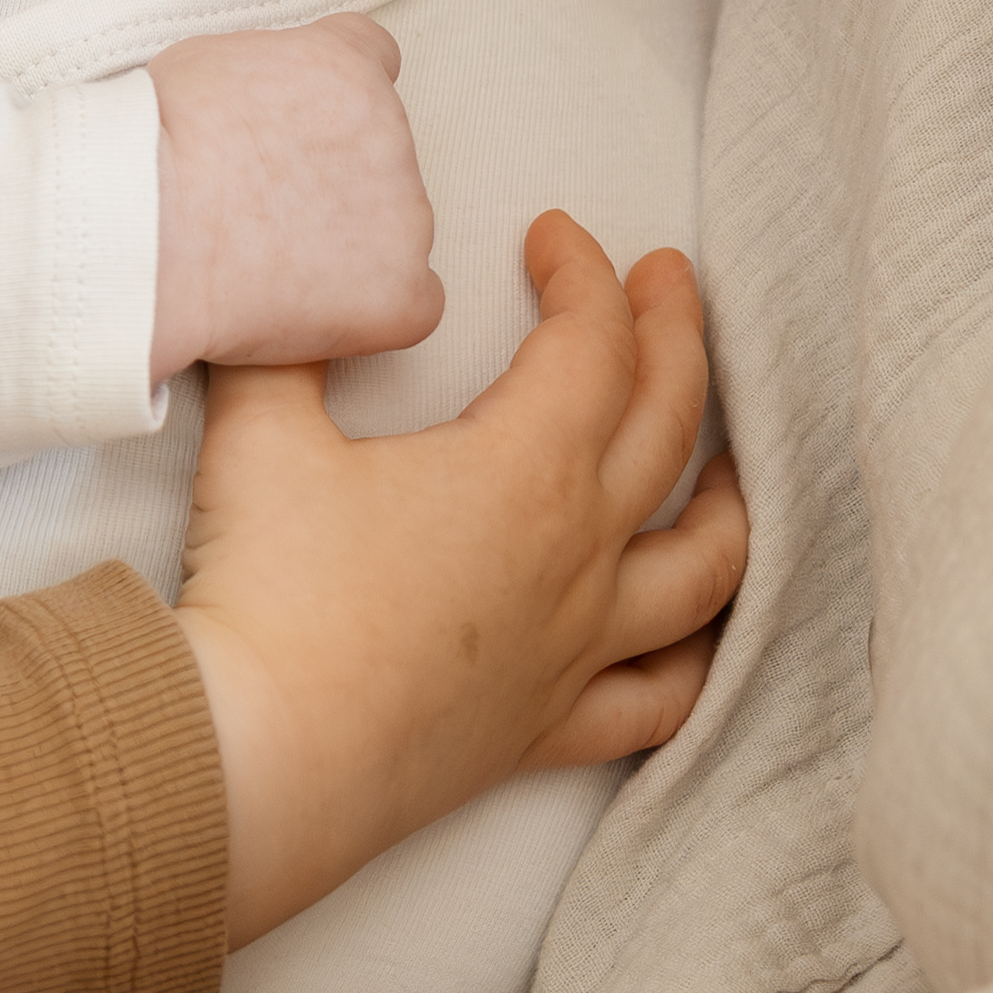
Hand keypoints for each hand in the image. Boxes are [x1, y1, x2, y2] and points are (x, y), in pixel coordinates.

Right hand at [147, 13, 443, 383]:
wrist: (145, 227)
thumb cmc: (146, 150)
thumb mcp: (205, 67)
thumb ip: (262, 83)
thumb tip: (257, 116)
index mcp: (344, 64)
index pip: (373, 62)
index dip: (332, 109)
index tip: (299, 138)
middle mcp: (390, 130)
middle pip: (379, 158)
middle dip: (331, 186)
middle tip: (258, 216)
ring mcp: (405, 214)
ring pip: (392, 234)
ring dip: (344, 251)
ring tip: (261, 268)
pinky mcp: (401, 293)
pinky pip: (412, 307)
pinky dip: (368, 316)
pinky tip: (307, 315)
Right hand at [175, 210, 747, 945]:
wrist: (261, 756)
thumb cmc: (271, 596)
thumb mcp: (260, 435)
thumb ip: (288, 345)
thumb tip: (300, 295)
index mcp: (525, 468)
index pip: (591, 341)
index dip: (582, 273)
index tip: (554, 236)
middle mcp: (576, 554)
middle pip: (670, 424)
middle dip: (678, 335)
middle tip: (670, 281)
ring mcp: (575, 648)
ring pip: (705, 566)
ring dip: (732, 498)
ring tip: (732, 464)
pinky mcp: (547, 729)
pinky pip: (658, 700)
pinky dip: (695, 663)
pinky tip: (691, 641)